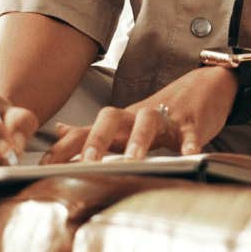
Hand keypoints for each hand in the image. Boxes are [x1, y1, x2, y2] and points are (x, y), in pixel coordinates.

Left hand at [40, 65, 237, 162]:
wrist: (206, 84)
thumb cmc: (162, 110)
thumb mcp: (125, 120)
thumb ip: (91, 129)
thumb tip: (57, 132)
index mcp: (120, 122)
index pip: (84, 131)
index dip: (63, 147)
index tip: (44, 167)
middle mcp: (137, 117)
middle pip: (111, 118)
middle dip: (96, 139)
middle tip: (86, 162)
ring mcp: (165, 117)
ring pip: (147, 121)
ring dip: (139, 140)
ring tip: (134, 160)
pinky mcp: (192, 121)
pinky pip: (190, 132)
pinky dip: (190, 143)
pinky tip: (189, 155)